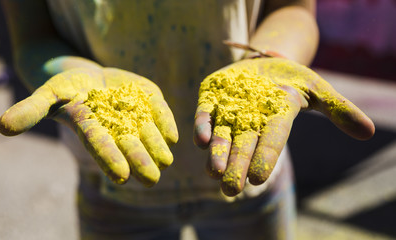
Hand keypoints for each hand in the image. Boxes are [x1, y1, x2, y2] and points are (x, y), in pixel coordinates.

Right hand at [0, 66, 177, 186]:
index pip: (100, 146)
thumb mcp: (46, 96)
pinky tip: (173, 135)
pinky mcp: (148, 101)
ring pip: (148, 135)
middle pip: (129, 147)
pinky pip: (160, 113)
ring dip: (157, 147)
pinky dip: (166, 123)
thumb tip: (1, 128)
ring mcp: (134, 116)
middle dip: (140, 162)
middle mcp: (116, 129)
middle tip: (151, 178)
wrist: (89, 78)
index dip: (109, 159)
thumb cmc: (65, 89)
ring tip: (166, 159)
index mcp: (92, 131)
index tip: (121, 176)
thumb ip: (30, 111)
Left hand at [194, 58, 374, 195]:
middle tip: (230, 189)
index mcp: (276, 119)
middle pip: (243, 146)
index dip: (265, 158)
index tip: (257, 180)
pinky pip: (203, 114)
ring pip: (221, 136)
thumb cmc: (291, 79)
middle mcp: (250, 120)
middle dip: (237, 167)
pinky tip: (199, 140)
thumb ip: (338, 109)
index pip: (272, 141)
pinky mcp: (211, 97)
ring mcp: (228, 110)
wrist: (264, 63)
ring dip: (216, 153)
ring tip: (213, 172)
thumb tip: (368, 132)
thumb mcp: (317, 89)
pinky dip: (201, 126)